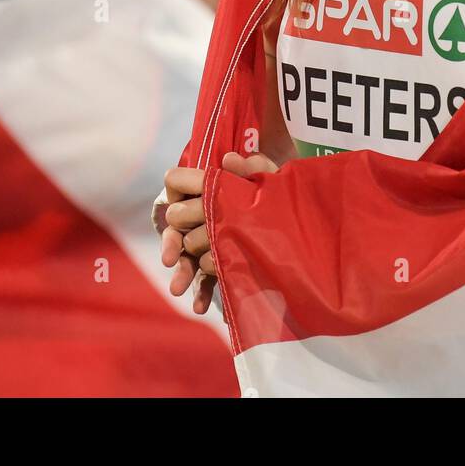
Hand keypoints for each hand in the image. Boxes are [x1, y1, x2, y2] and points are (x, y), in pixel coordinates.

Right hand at [159, 152, 280, 315]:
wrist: (294, 228)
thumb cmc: (275, 194)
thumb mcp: (269, 180)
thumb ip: (252, 168)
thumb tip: (229, 158)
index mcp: (207, 188)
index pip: (178, 188)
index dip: (175, 201)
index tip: (175, 217)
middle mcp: (201, 214)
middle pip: (178, 228)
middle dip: (172, 245)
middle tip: (170, 260)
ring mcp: (207, 242)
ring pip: (187, 257)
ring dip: (182, 273)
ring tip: (178, 290)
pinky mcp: (218, 264)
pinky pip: (205, 280)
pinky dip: (201, 292)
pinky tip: (200, 307)